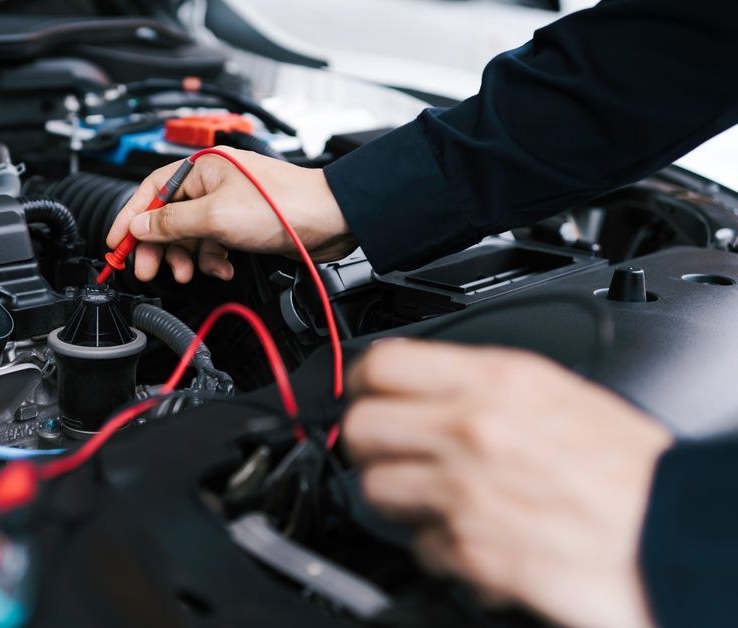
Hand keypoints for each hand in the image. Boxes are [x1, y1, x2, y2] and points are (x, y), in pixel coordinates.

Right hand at [104, 146, 355, 282]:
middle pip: (167, 216)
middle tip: (147, 270)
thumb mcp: (214, 217)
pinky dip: (213, 259)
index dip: (129, 218)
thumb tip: (138, 226)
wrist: (329, 220)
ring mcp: (226, 204)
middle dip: (158, 246)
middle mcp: (211, 182)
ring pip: (190, 234)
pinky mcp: (241, 223)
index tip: (115, 243)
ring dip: (187, 257)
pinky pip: (212, 243)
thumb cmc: (281, 205)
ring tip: (189, 273)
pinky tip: (222, 267)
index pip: (150, 190)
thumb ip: (171, 223)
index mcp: (200, 168)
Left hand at [342, 339, 671, 627]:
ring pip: (374, 490)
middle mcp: (472, 430)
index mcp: (498, 382)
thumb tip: (430, 389)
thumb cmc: (634, 475)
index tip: (364, 395)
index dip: (363, 382)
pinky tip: (474, 538)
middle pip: (359, 427)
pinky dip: (439, 548)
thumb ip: (486, 388)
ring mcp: (463, 491)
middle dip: (369, 445)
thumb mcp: (562, 394)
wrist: (674, 537)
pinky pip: (417, 546)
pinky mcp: (467, 549)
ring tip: (437, 501)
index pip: (382, 362)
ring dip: (398, 500)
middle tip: (392, 453)